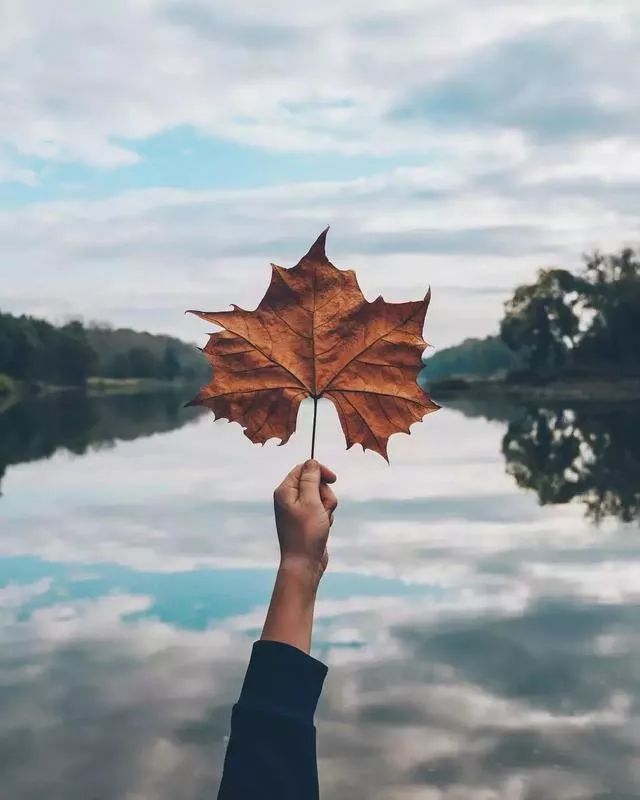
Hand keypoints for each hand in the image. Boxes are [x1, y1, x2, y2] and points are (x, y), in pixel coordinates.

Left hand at [273, 459, 337, 580]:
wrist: (304, 563)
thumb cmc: (306, 533)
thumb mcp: (311, 501)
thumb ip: (311, 479)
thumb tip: (311, 461)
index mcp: (285, 491)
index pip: (303, 469)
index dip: (319, 471)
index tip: (333, 479)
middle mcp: (289, 499)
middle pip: (315, 482)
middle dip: (325, 493)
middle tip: (323, 508)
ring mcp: (298, 510)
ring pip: (321, 496)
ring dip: (327, 506)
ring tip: (323, 521)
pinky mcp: (307, 520)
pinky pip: (322, 509)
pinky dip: (326, 516)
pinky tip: (324, 528)